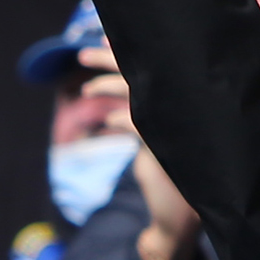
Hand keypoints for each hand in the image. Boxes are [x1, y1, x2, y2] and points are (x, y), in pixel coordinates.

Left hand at [77, 45, 204, 259]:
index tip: (104, 44)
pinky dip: (122, 119)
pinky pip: (138, 124)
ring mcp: (171, 127)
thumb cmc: (166, 179)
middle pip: (138, 74)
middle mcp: (174, 112)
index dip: (123, 57)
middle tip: (83, 54)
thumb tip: (116, 105)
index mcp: (173, 110)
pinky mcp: (163, 146)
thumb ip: (138, 120)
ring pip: (136, 92)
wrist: (175, 215)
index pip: (147, 72)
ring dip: (106, 86)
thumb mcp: (151, 144)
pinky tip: (109, 120)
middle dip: (109, 60)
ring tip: (85, 90)